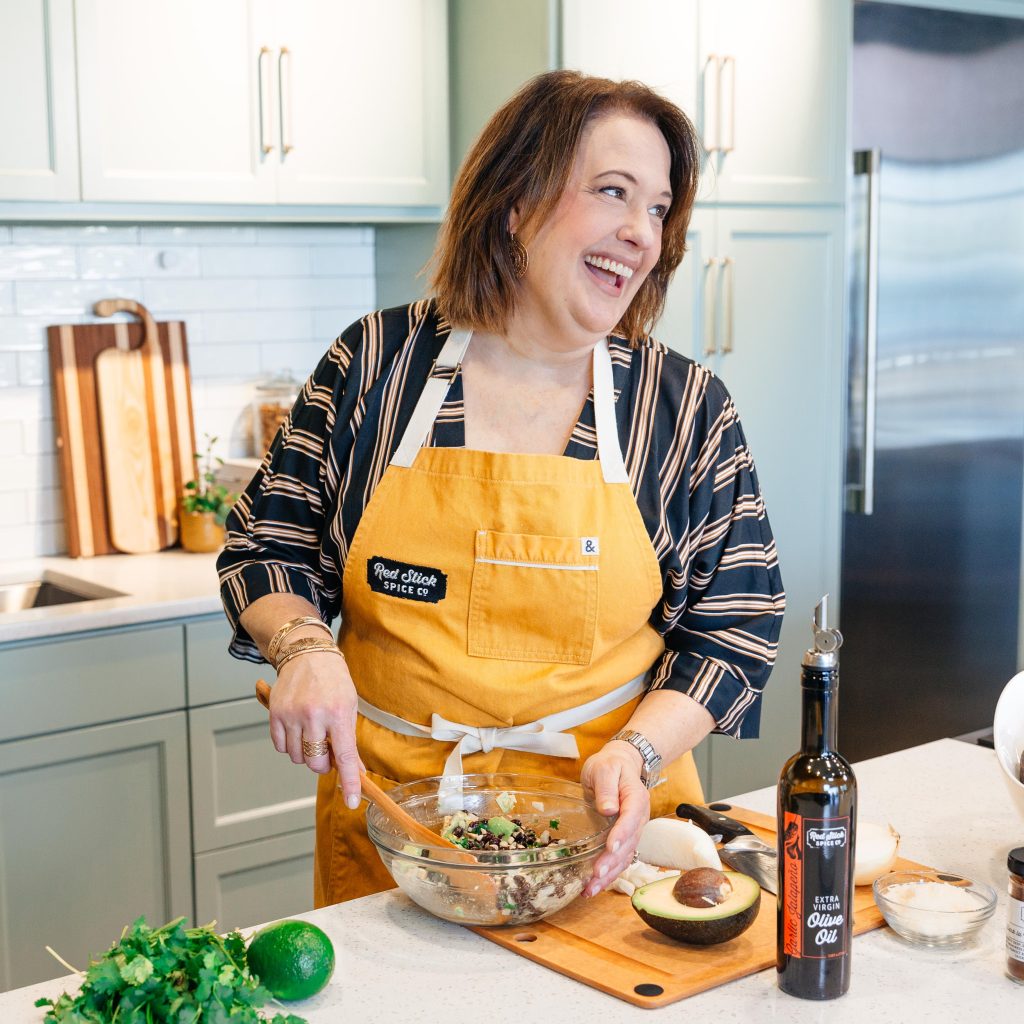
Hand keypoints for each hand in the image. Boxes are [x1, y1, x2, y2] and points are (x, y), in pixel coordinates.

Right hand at [268, 650, 363, 809]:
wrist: (307, 654)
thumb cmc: (333, 681)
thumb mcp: (350, 706)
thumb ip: (350, 740)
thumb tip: (357, 772)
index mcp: (339, 713)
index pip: (345, 756)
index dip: (350, 781)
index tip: (352, 801)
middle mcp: (315, 715)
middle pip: (316, 762)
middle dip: (323, 764)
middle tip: (327, 751)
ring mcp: (292, 715)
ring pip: (298, 757)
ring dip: (306, 753)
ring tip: (312, 734)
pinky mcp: (275, 714)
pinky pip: (281, 747)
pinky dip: (290, 745)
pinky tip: (298, 730)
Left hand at [579, 741, 650, 896]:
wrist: (620, 765)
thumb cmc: (610, 765)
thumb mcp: (605, 768)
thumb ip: (606, 787)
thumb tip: (608, 807)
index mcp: (636, 799)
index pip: (631, 818)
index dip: (622, 834)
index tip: (611, 847)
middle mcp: (638, 818)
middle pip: (629, 843)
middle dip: (613, 861)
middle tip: (596, 875)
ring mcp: (633, 831)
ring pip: (625, 857)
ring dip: (610, 875)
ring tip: (591, 890)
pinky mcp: (624, 839)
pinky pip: (619, 860)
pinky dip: (608, 875)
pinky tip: (593, 886)